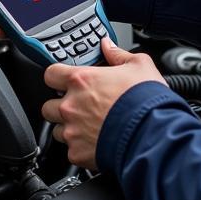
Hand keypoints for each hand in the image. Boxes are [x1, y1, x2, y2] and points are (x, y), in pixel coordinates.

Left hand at [41, 38, 165, 168]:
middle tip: (81, 107)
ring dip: (69, 128)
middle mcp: (71, 106)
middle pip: (49, 105)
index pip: (51, 74)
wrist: (152, 134)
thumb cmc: (145, 101)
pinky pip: (71, 151)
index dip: (57, 77)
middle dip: (62, 106)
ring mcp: (72, 131)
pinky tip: (97, 144)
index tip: (65, 80)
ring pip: (58, 130)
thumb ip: (118, 55)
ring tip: (91, 128)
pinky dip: (81, 148)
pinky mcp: (77, 153)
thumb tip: (108, 46)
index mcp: (81, 81)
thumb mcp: (139, 66)